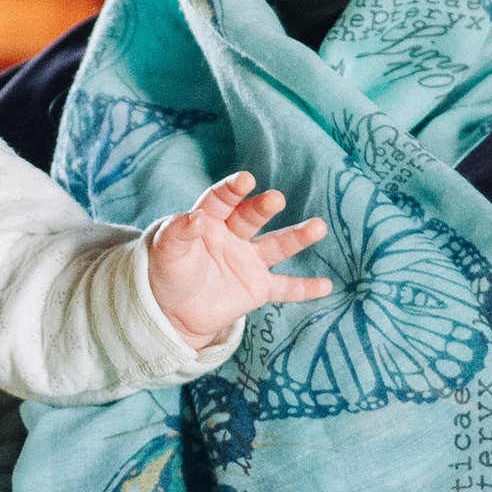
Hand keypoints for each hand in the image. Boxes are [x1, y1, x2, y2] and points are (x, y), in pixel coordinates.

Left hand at [150, 173, 331, 348]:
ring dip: (297, 237)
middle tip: (275, 199)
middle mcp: (233, 236)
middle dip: (263, 207)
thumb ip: (177, 233)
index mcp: (209, 221)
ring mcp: (249, 260)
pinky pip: (284, 288)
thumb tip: (194, 217)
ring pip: (277, 245)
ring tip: (318, 227)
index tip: (245, 180)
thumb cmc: (166, 274)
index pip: (221, 200)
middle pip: (250, 217)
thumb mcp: (166, 252)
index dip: (232, 189)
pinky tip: (326, 286)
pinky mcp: (258, 287)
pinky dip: (304, 288)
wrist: (173, 311)